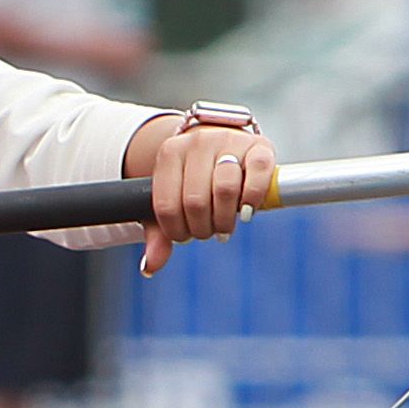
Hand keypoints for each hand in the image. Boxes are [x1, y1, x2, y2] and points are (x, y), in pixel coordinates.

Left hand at [140, 123, 275, 276]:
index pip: (166, 205)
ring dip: (224, 219)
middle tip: (208, 231)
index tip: (185, 235)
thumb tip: (149, 267)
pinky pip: (258, 173)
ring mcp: (229, 141)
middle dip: (202, 228)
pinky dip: (252, 198)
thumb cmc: (193, 179)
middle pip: (195, 201)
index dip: (176, 231)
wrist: (222, 143)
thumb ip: (158, 234)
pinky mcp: (259, 146)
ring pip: (225, 189)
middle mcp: (197, 143)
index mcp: (170, 153)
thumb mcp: (171, 201)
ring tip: (224, 225)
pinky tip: (246, 211)